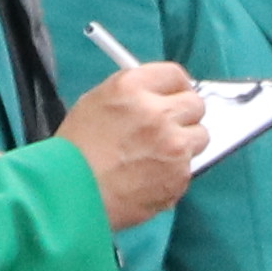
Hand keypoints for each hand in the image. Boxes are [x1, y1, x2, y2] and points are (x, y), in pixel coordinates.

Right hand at [55, 59, 207, 225]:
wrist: (72, 195)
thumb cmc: (75, 150)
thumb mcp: (95, 103)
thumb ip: (132, 95)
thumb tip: (156, 96)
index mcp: (132, 88)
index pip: (175, 75)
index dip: (176, 86)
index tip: (175, 96)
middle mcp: (158, 112)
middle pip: (195, 104)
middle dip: (185, 114)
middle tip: (169, 127)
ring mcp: (174, 145)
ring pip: (199, 136)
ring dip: (184, 144)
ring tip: (158, 156)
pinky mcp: (180, 175)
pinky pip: (190, 167)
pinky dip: (175, 172)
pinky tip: (151, 177)